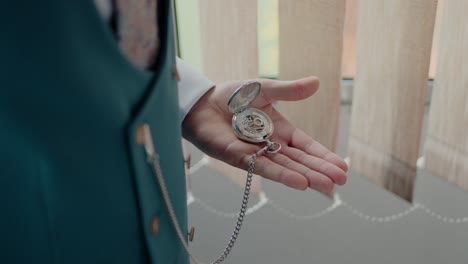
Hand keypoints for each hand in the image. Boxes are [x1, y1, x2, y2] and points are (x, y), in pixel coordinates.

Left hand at [182, 77, 347, 192]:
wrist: (202, 101)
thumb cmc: (232, 96)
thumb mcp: (264, 89)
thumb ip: (288, 91)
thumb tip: (317, 82)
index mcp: (280, 129)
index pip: (306, 145)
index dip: (323, 156)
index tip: (342, 167)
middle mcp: (271, 145)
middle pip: (300, 160)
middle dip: (320, 170)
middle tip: (341, 182)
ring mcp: (256, 153)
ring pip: (286, 166)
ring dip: (306, 176)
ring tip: (327, 186)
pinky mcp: (240, 157)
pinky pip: (263, 167)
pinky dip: (282, 174)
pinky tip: (300, 183)